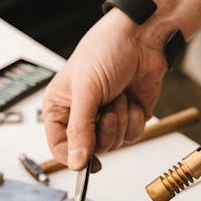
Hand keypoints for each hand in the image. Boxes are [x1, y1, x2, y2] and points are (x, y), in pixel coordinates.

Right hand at [41, 11, 166, 169]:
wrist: (141, 37)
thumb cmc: (106, 50)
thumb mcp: (86, 90)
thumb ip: (80, 129)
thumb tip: (76, 162)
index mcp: (60, 107)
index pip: (59, 146)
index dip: (73, 156)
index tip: (87, 161)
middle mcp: (81, 116)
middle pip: (90, 149)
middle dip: (104, 129)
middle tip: (108, 107)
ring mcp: (106, 117)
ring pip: (114, 144)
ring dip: (121, 119)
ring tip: (119, 95)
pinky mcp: (128, 117)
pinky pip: (132, 135)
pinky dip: (135, 118)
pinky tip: (132, 98)